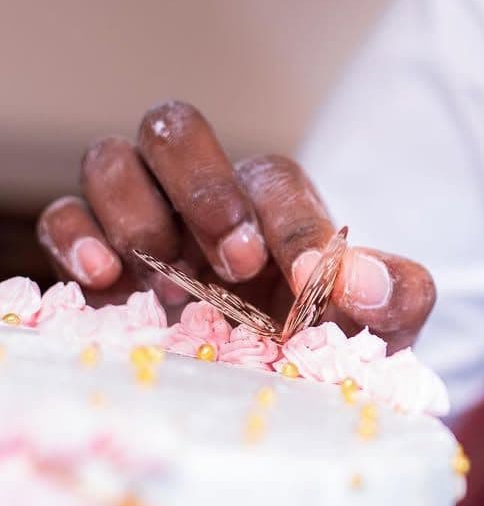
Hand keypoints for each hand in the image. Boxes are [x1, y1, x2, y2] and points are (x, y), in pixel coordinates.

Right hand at [36, 100, 435, 349]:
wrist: (279, 375)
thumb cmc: (328, 337)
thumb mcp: (381, 323)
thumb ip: (398, 293)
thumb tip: (361, 283)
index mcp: (274, 201)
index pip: (274, 180)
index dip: (292, 224)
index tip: (311, 279)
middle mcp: (204, 194)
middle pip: (177, 130)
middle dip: (203, 191)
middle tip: (237, 264)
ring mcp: (145, 216)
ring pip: (113, 160)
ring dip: (134, 210)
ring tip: (169, 279)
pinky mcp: (98, 254)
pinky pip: (64, 215)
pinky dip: (74, 235)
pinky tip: (106, 279)